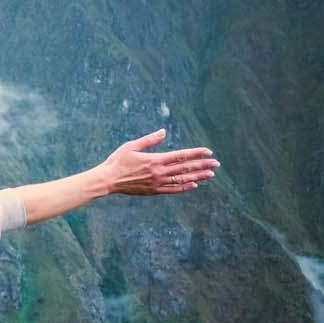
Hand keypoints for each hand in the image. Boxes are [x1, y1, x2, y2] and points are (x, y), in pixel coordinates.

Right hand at [96, 128, 218, 195]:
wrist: (107, 180)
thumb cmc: (117, 161)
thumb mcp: (131, 146)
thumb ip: (149, 140)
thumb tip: (163, 132)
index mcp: (155, 160)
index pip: (181, 155)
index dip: (196, 153)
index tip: (208, 152)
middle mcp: (159, 172)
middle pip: (185, 168)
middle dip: (202, 165)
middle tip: (216, 163)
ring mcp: (157, 183)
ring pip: (182, 179)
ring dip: (198, 176)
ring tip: (210, 174)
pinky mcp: (153, 191)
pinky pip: (173, 189)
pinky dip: (184, 187)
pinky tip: (193, 184)